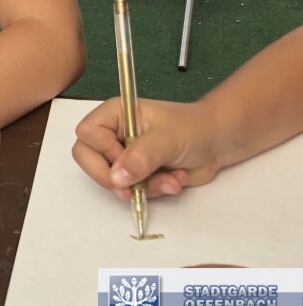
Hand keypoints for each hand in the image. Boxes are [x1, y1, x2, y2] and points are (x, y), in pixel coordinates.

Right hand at [72, 97, 221, 199]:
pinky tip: (172, 180)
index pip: (87, 134)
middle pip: (87, 158)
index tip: (126, 157)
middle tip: (135, 185)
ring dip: (143, 186)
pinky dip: (153, 191)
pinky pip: (130, 190)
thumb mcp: (167, 139)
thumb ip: (141, 157)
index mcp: (115, 114)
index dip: (102, 151)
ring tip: (170, 178)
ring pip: (111, 180)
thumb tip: (116, 178)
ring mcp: (123, 155)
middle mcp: (113, 133)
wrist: (219, 144)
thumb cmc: (193, 129)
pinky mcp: (136, 174)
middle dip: (115, 177)